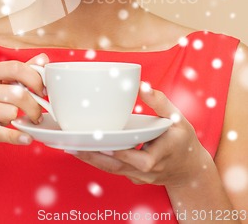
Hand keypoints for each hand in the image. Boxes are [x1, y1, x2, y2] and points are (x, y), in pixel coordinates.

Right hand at [0, 53, 48, 155]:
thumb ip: (20, 72)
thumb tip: (43, 59)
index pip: (16, 68)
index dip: (35, 79)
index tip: (43, 90)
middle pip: (17, 93)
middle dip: (33, 106)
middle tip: (37, 114)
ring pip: (12, 112)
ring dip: (17, 118)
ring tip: (9, 119)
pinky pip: (2, 133)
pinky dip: (17, 136)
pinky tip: (26, 138)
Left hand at [73, 83, 211, 188]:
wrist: (190, 169)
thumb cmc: (183, 140)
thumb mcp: (178, 118)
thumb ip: (160, 102)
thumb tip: (142, 84)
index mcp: (159, 156)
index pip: (138, 159)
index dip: (120, 152)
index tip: (103, 142)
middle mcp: (147, 171)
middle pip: (117, 166)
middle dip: (94, 156)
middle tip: (73, 144)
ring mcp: (139, 176)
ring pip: (111, 170)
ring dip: (91, 159)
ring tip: (70, 146)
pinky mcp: (132, 176)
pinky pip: (114, 169)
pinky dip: (98, 160)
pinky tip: (83, 150)